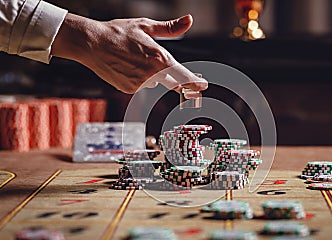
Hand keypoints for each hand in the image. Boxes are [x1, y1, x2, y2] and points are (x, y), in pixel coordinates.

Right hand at [52, 13, 207, 93]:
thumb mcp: (146, 25)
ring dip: (154, 74)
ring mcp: (139, 84)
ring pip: (155, 81)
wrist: (91, 43)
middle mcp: (151, 74)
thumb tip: (188, 20)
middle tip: (190, 84)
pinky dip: (140, 77)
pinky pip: (141, 84)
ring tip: (138, 58)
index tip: (202, 85)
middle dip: (182, 82)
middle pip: (174, 83)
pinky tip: (129, 65)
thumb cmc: (118, 32)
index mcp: (159, 59)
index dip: (195, 82)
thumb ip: (170, 28)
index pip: (183, 76)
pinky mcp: (129, 89)